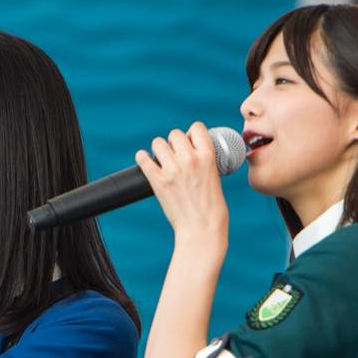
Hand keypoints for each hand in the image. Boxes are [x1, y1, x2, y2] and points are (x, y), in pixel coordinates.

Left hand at [135, 124, 229, 242]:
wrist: (202, 229)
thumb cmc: (212, 207)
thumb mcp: (215, 176)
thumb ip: (204, 162)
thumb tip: (191, 152)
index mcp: (207, 156)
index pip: (196, 128)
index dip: (191, 133)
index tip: (189, 142)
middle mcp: (189, 159)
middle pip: (175, 134)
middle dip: (174, 143)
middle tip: (174, 155)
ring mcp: (172, 170)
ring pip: (158, 143)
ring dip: (159, 149)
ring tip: (162, 160)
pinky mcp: (158, 181)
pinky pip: (143, 159)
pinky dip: (142, 158)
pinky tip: (144, 160)